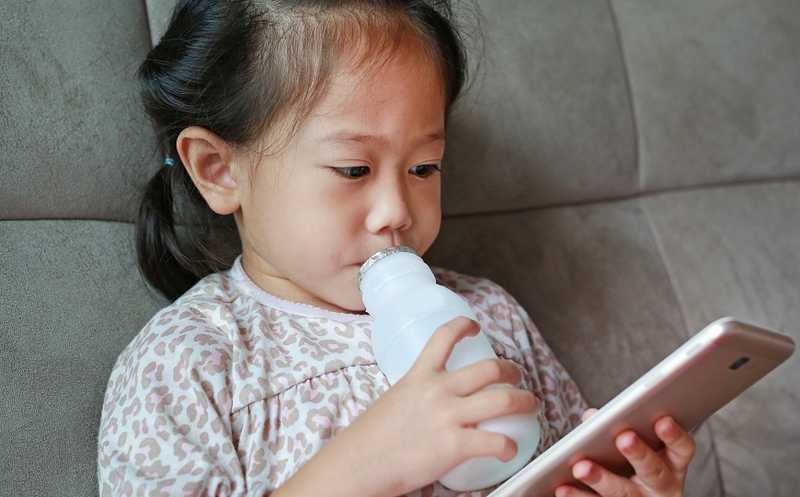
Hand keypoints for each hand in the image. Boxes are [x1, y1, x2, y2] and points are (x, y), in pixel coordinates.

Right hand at [340, 316, 540, 496]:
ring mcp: (447, 416)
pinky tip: (510, 450)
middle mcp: (437, 390)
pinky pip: (495, 441)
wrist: (358, 464)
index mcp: (419, 376)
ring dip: (524, 401)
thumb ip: (415, 396)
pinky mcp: (454, 445)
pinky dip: (509, 446)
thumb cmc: (370, 439)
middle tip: (517, 377)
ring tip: (530, 405)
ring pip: (502, 399)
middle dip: (511, 371)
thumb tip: (429, 404)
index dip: (465, 326)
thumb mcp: (393, 401)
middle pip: (489, 369)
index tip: (476, 326)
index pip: (444, 336)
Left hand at [554, 408, 695, 496]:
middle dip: (638, 454)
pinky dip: (580, 496)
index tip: (662, 420)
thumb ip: (616, 428)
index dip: (674, 435)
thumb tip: (592, 417)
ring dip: (601, 479)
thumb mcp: (637, 449)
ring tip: (581, 467)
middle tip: (623, 438)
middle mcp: (661, 487)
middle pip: (653, 471)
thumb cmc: (634, 466)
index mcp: (671, 464)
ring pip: (623, 494)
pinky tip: (563, 488)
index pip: (682, 449)